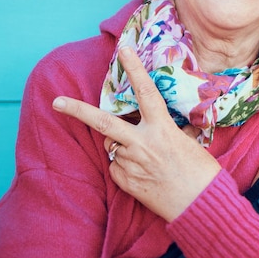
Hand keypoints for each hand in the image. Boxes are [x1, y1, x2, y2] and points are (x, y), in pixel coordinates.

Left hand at [52, 46, 220, 220]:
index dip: (135, 70)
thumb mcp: (189, 143)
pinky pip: (116, 166)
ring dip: (121, 146)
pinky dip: (124, 166)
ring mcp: (132, 164)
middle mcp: (143, 144)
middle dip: (77, 110)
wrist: (201, 207)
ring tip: (145, 158)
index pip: (146, 93)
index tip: (123, 50)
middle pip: (103, 122)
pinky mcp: (126, 182)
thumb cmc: (202, 173)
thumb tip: (163, 125)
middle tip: (56, 102)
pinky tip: (143, 173)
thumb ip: (170, 130)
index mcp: (163, 130)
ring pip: (113, 146)